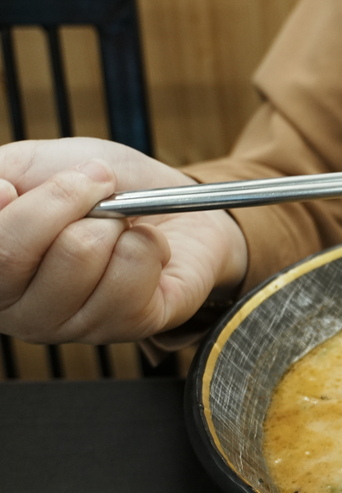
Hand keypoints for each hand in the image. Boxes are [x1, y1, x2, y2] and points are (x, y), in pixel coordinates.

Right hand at [0, 138, 247, 344]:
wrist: (173, 202)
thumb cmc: (103, 188)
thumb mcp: (36, 166)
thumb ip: (1, 177)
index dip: (8, 214)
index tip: (14, 187)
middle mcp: (18, 310)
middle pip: (15, 253)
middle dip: (64, 201)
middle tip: (96, 192)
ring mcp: (71, 326)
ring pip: (79, 255)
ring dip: (113, 225)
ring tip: (122, 228)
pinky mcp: (126, 327)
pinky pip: (129, 276)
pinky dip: (148, 245)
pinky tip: (147, 251)